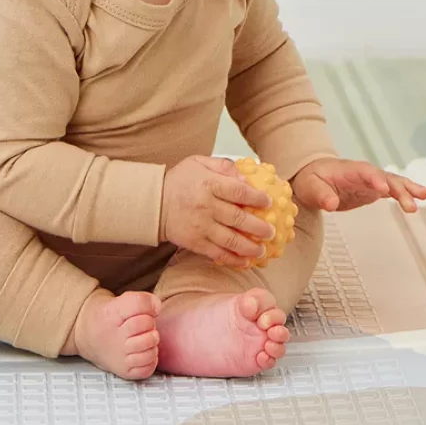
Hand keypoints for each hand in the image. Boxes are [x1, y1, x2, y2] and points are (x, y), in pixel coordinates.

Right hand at [161, 155, 276, 267]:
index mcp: (209, 184)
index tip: (269, 202)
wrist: (153, 203)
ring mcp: (201, 227)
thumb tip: (245, 177)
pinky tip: (245, 261)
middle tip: (272, 231)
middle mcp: (206, 207)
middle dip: (259, 227)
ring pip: (231, 240)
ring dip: (250, 247)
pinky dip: (233, 259)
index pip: (239, 192)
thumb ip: (223, 166)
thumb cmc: (179, 181)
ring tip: (262, 250)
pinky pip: (217, 254)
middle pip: (239, 219)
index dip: (257, 198)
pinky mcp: (195, 243)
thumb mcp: (199, 162)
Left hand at [290, 158, 425, 213]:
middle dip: (398, 189)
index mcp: (349, 170)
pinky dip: (407, 194)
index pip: (365, 172)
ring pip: (394, 183)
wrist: (314, 178)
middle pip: (385, 178)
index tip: (384, 189)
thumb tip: (330, 204)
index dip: (375, 179)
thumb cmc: (311, 180)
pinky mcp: (375, 190)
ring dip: (409, 190)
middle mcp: (365, 173)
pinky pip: (394, 190)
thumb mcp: (310, 187)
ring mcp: (372, 180)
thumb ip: (321, 195)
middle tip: (410, 205)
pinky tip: (421, 200)